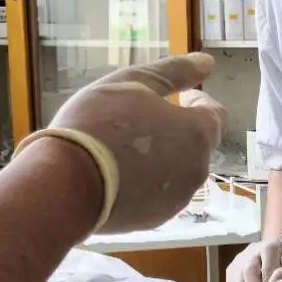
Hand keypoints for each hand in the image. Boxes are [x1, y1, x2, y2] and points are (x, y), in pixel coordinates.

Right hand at [48, 53, 226, 232]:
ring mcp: (178, 199)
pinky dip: (149, 182)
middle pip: (197, 144)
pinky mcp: (157, 220)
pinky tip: (120, 175)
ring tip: (126, 148)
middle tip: (142, 121)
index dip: (199, 103)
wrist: (65, 186)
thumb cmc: (99, 124)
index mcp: (197, 134)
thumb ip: (175, 72)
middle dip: (178, 131)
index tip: (181, 98)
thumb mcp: (134, 83)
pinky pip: (160, 194)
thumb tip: (207, 62)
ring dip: (164, 157)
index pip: (215, 114)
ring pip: (179, 170)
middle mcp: (197, 169)